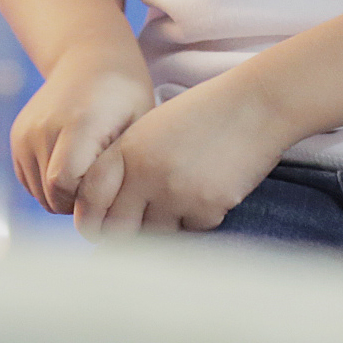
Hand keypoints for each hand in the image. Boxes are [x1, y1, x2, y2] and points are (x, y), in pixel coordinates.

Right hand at [10, 49, 155, 213]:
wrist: (90, 57)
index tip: (111, 191)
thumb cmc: (125, 95)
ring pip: (40, 194)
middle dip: (78, 204)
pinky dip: (50, 185)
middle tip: (104, 186)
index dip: (87, 201)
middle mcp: (44, 126)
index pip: (64, 186)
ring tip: (90, 173)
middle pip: (51, 195)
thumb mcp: (139, 126)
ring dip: (64, 196)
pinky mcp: (17, 136)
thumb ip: (124, 168)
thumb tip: (113, 213)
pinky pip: (30, 182)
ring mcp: (26, 131)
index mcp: (77, 122)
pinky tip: (73, 166)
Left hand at [71, 72, 288, 237]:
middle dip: (123, 235)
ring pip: (155, 236)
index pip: (90, 198)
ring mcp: (176, 193)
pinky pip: (190, 232)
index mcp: (128, 149)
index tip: (95, 229)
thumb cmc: (201, 115)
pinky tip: (207, 192)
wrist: (253, 106)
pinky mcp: (207, 209)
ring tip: (179, 198)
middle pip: (118, 229)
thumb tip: (107, 209)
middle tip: (134, 230)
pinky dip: (195, 221)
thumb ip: (126, 163)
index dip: (89, 220)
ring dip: (162, 228)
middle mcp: (146, 173)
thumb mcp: (152, 129)